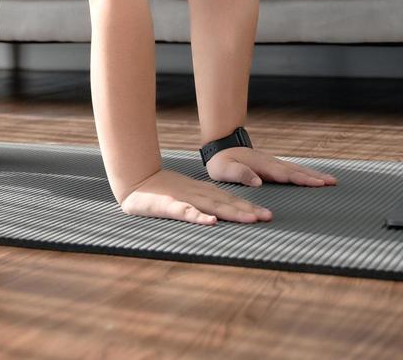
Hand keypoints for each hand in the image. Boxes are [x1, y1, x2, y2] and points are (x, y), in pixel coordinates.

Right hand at [119, 168, 274, 225]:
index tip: (267, 215)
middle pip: (227, 203)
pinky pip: (186, 212)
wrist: (134, 179)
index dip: (248, 206)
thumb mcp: (185, 196)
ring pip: (212, 206)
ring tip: (251, 219)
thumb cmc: (160, 191)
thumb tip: (218, 214)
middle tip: (268, 217)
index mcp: (202, 193)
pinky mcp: (168, 205)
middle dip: (249, 210)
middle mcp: (198, 194)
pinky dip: (199, 217)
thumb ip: (200, 203)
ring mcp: (184, 199)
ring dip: (232, 213)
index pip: (230, 200)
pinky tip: (211, 222)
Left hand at [205, 146, 338, 187]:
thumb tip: (258, 182)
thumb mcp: (224, 170)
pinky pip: (293, 170)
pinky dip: (306, 173)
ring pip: (297, 169)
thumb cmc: (221, 162)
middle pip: (296, 170)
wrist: (221, 147)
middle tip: (332, 182)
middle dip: (315, 176)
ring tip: (331, 180)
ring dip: (314, 174)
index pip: (285, 174)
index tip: (317, 183)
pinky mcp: (273, 166)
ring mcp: (273, 163)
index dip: (301, 179)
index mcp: (262, 166)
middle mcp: (271, 163)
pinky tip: (314, 177)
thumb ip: (240, 174)